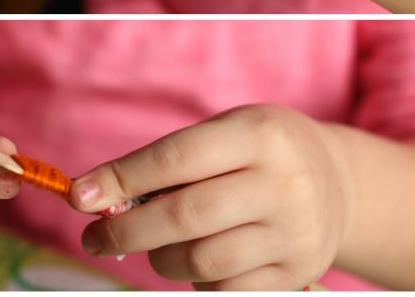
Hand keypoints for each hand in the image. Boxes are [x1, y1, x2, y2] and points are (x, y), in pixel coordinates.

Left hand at [69, 105, 352, 289]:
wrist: (334, 180)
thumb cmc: (261, 149)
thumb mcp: (227, 132)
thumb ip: (172, 161)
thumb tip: (105, 196)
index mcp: (258, 135)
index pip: (178, 157)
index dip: (124, 177)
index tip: (80, 194)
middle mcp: (281, 184)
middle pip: (186, 215)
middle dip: (127, 230)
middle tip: (93, 237)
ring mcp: (293, 233)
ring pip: (202, 260)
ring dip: (158, 257)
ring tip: (150, 244)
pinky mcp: (296, 273)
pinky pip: (225, 289)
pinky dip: (194, 278)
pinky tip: (193, 257)